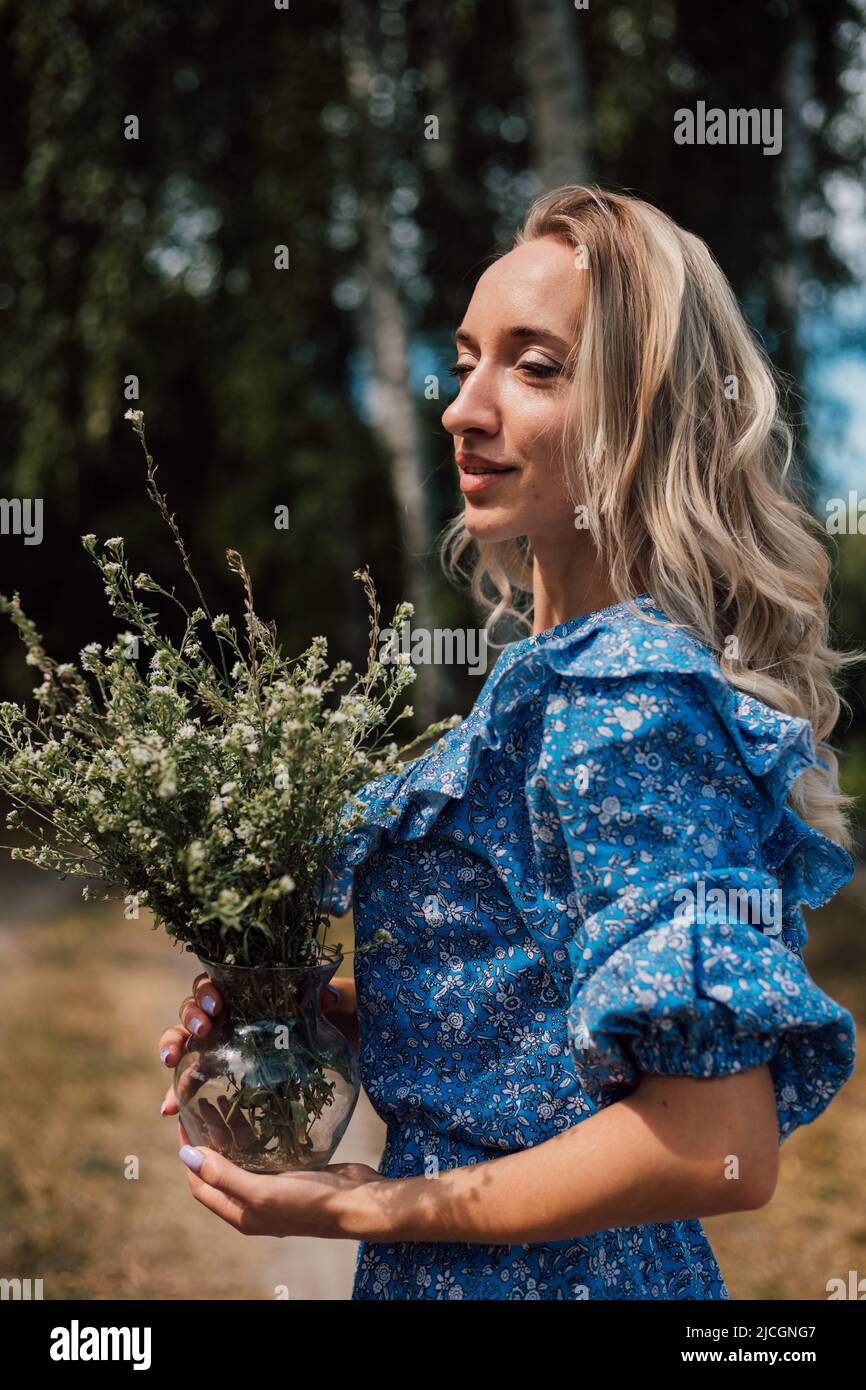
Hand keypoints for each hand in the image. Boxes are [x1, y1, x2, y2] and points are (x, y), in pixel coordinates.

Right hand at [159, 973, 358, 1117]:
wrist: (354, 1048)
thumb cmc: (347, 1017)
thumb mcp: (349, 1003)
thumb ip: (342, 996)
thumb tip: (325, 996)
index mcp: (257, 989)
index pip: (220, 981)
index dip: (209, 989)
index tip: (218, 1005)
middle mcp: (237, 1012)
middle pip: (197, 1006)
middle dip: (190, 1016)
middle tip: (202, 1032)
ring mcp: (230, 1041)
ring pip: (188, 1038)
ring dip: (173, 1045)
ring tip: (170, 1063)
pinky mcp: (231, 1072)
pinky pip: (197, 1076)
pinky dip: (179, 1090)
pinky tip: (169, 1108)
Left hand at [176, 1114, 383, 1237]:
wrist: (356, 1202)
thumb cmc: (308, 1201)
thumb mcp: (261, 1192)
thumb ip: (223, 1175)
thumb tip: (186, 1157)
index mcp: (239, 1213)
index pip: (200, 1185)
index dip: (189, 1157)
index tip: (184, 1122)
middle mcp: (252, 1203)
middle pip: (219, 1169)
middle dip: (208, 1138)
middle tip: (203, 1104)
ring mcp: (273, 1187)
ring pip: (241, 1157)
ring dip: (230, 1131)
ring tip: (225, 1099)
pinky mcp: (291, 1172)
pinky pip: (264, 1151)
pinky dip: (255, 1131)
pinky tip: (256, 1112)